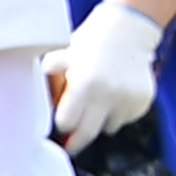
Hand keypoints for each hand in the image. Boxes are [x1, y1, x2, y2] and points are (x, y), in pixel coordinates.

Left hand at [50, 2, 163, 150]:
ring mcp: (129, 99)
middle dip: (76, 141)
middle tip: (69, 145)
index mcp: (84, 84)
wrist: (128, 30)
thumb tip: (31, 109)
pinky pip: (127, 118)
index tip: (58, 127)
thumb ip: (48, 80)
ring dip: (100, 122)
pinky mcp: (144, 100)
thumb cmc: (89, 44)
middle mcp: (108, 95)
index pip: (67, 123)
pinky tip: (114, 96)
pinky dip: (119, 113)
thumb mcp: (61, 57)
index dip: (61, 125)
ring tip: (96, 104)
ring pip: (109, 127)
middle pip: (88, 134)